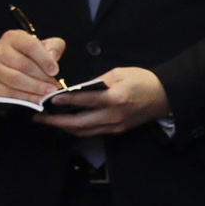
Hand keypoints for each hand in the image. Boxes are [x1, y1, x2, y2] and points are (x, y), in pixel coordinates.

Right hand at [0, 30, 68, 102]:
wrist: (14, 62)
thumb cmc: (32, 54)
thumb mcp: (46, 45)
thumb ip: (54, 47)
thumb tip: (53, 57)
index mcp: (13, 37)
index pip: (30, 46)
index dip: (44, 60)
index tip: (55, 71)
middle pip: (23, 65)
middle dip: (42, 78)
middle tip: (54, 86)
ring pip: (14, 80)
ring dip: (34, 89)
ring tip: (47, 93)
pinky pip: (6, 93)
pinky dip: (24, 98)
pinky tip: (36, 99)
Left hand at [33, 67, 170, 136]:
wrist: (165, 96)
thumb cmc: (144, 80)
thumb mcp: (120, 73)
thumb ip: (98, 81)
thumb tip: (78, 89)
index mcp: (115, 98)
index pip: (85, 101)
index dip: (65, 101)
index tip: (48, 100)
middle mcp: (113, 116)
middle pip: (78, 124)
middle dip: (55, 122)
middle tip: (38, 118)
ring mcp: (115, 126)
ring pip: (83, 132)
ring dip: (63, 128)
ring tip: (48, 121)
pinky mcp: (117, 131)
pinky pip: (92, 132)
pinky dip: (76, 129)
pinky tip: (66, 124)